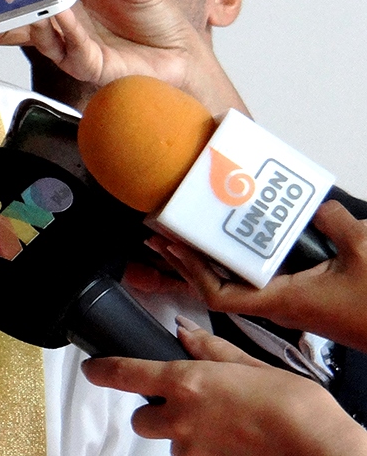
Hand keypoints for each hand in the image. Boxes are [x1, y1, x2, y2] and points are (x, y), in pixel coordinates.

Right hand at [0, 0, 246, 115]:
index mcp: (68, 2)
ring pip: (42, 37)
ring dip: (28, 20)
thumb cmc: (154, 17)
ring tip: (17, 1)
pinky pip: (73, 48)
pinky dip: (65, 29)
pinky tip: (59, 12)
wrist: (180, 51)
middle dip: (0, 6)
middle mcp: (64, 27)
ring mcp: (74, 48)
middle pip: (22, 19)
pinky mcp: (91, 66)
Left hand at [82, 319, 366, 455]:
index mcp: (186, 382)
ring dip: (183, 435)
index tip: (92, 369)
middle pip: (140, 419)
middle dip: (154, 413)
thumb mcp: (250, 365)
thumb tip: (184, 333)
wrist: (319, 449)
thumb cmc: (294, 407)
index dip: (102, 370)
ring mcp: (191, 449)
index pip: (126, 374)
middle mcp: (181, 418)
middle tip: (184, 408)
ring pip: (169, 443)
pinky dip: (202, 452)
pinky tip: (228, 445)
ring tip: (221, 429)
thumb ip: (210, 350)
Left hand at [156, 200, 366, 350]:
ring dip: (209, 260)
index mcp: (280, 300)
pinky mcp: (302, 298)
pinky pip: (260, 279)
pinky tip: (238, 241)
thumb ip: (334, 222)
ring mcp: (288, 303)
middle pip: (217, 286)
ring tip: (186, 234)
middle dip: (187, 261)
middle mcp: (276, 305)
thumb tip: (314, 203)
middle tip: (161, 233)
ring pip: (236, 282)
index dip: (189, 270)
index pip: (218, 294)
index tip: (171, 244)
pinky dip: (241, 261)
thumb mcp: (363, 251)